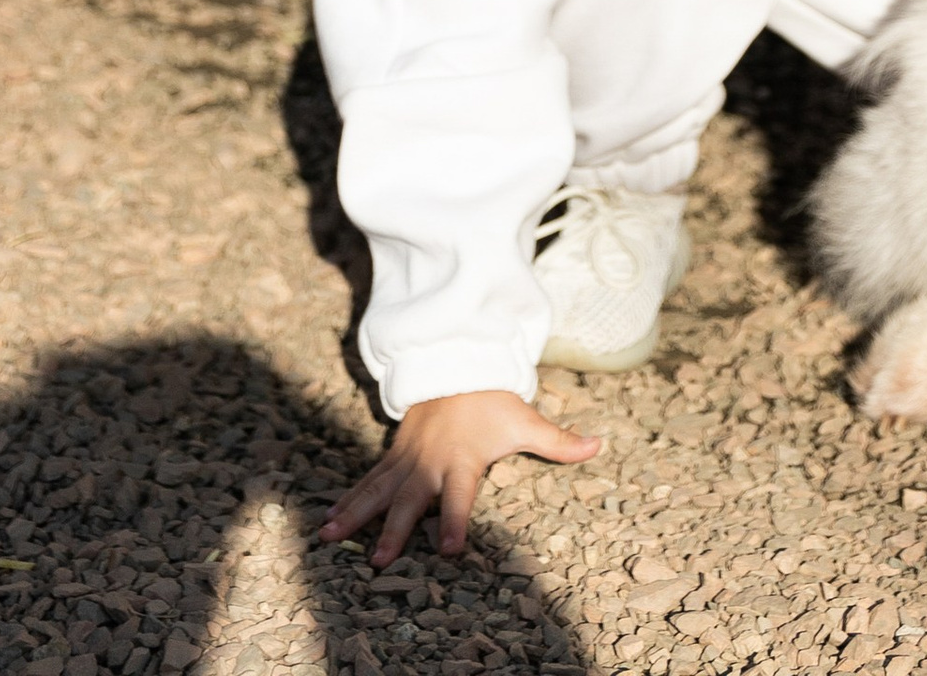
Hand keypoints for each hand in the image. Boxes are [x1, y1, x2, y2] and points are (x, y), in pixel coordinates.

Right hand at [320, 388, 600, 563]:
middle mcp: (430, 463)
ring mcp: (408, 460)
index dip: (456, 521)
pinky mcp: (394, 457)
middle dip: (396, 530)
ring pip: (379, 491)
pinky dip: (348, 501)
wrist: (457, 365)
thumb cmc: (493, 401)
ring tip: (330, 539)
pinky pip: (368, 481)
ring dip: (356, 516)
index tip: (450, 548)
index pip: (460, 496)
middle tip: (381, 561)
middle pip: (410, 500)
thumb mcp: (524, 419)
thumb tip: (598, 445)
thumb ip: (558, 440)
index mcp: (463, 460)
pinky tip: (328, 522)